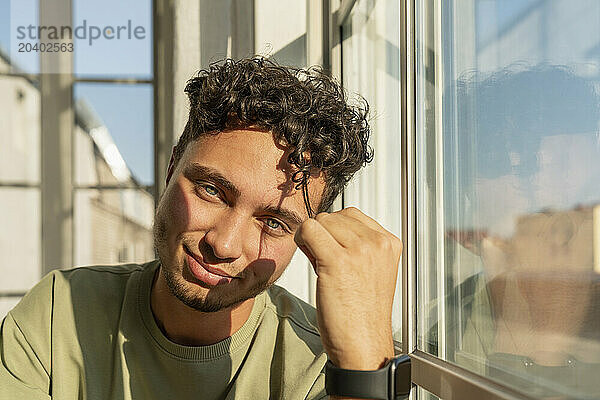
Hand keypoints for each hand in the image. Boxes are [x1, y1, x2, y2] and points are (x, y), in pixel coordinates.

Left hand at [294, 207, 401, 369]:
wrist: (364, 345)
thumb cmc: (363, 314)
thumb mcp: (371, 271)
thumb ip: (357, 246)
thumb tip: (327, 226)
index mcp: (389, 244)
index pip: (352, 215)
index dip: (335, 230)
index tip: (333, 250)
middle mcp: (378, 243)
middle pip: (335, 216)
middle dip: (323, 234)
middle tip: (323, 259)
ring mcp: (360, 250)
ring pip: (321, 221)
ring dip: (312, 237)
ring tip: (318, 262)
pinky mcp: (338, 261)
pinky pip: (309, 230)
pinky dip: (302, 239)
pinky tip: (308, 258)